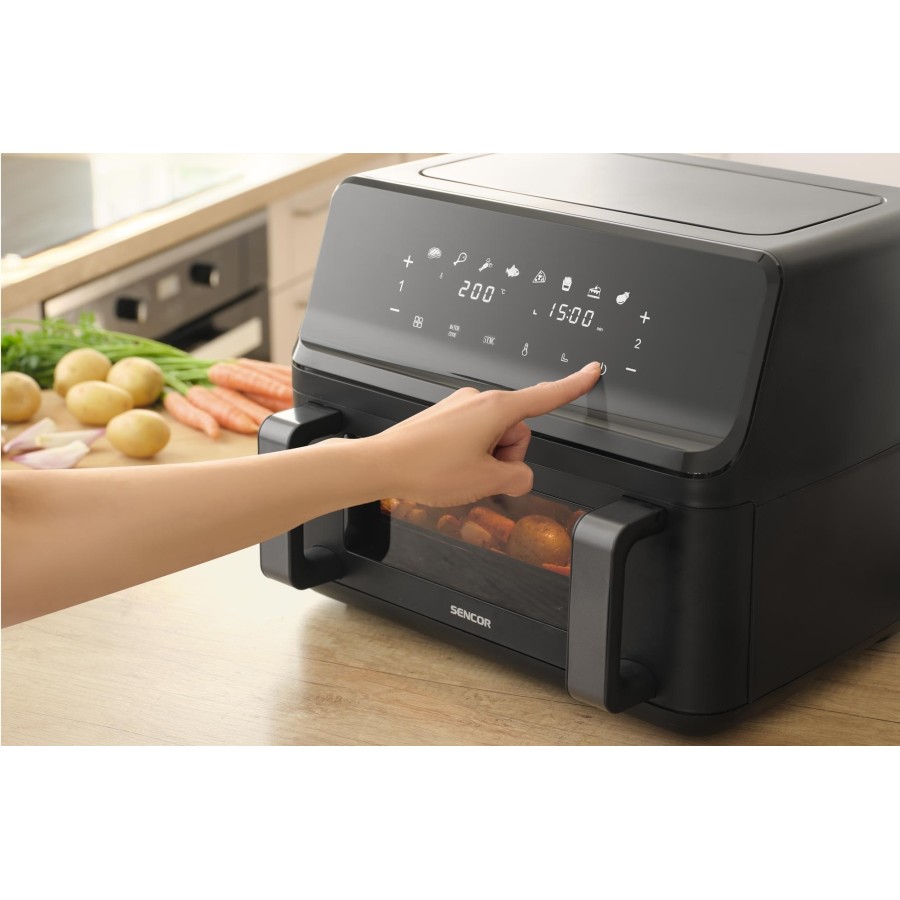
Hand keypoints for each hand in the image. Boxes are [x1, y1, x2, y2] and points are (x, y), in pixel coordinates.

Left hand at [368, 362, 601, 506]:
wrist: (382, 465)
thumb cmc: (426, 468)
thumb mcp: (487, 481)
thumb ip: (518, 478)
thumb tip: (519, 476)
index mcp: (496, 409)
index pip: (546, 396)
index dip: (574, 386)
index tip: (592, 371)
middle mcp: (478, 401)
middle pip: (517, 431)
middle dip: (507, 456)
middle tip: (482, 473)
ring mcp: (460, 408)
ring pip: (494, 437)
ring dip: (487, 459)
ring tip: (461, 472)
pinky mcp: (445, 418)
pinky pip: (473, 436)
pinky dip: (470, 455)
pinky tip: (449, 468)